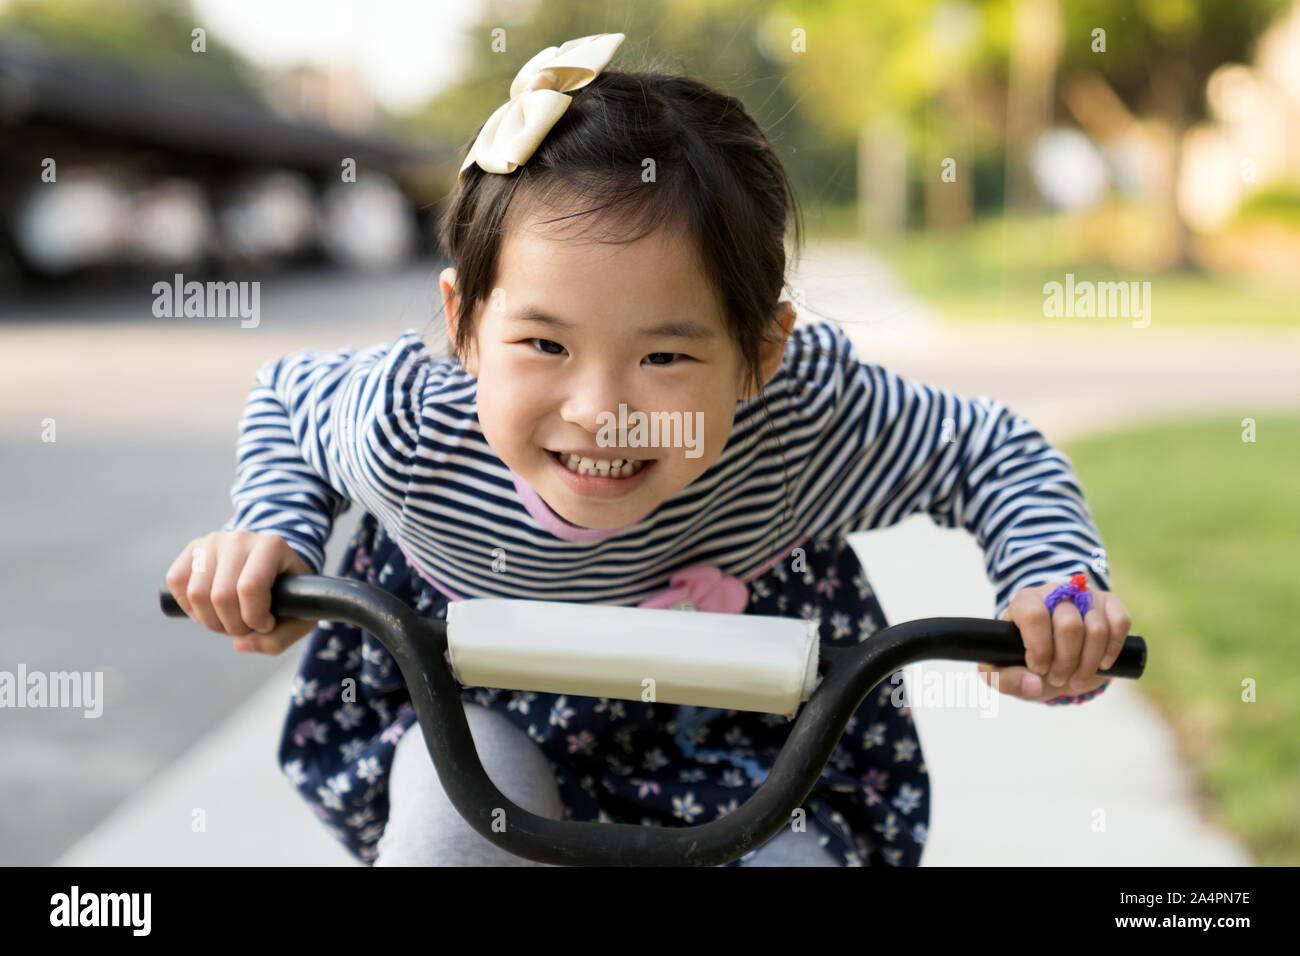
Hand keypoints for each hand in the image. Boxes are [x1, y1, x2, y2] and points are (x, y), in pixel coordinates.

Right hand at [165, 531, 317, 654]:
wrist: (276, 564)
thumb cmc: (289, 593)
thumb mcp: (300, 616)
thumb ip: (278, 639)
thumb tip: (240, 645)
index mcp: (272, 546)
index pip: (250, 588)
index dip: (255, 618)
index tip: (267, 624)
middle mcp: (240, 539)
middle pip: (221, 596)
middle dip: (233, 625)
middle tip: (246, 627)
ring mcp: (213, 541)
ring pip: (196, 594)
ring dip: (211, 621)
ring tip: (229, 620)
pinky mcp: (193, 548)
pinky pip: (175, 581)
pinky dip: (188, 605)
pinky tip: (208, 610)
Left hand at [977, 581, 1131, 702]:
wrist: (1052, 659)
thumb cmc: (1024, 662)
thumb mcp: (1003, 673)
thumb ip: (1003, 679)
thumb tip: (1033, 684)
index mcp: (1025, 602)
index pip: (1034, 615)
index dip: (1039, 647)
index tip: (1038, 668)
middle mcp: (1055, 593)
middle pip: (1069, 624)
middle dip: (1065, 661)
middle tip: (1057, 678)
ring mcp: (1085, 597)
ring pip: (1096, 628)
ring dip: (1088, 662)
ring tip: (1075, 679)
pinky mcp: (1109, 605)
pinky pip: (1121, 621)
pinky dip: (1114, 648)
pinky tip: (1103, 665)